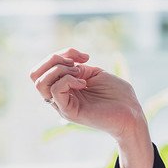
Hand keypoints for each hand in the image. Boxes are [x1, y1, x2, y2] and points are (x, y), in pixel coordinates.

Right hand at [29, 48, 146, 145]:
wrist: (132, 113)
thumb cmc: (118, 94)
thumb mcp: (94, 73)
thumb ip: (76, 67)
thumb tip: (64, 63)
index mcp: (64, 87)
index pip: (44, 68)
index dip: (61, 54)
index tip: (84, 56)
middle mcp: (59, 97)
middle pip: (35, 74)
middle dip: (54, 60)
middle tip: (77, 63)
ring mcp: (63, 105)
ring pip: (40, 82)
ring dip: (60, 70)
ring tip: (80, 74)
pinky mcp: (69, 112)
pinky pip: (55, 91)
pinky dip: (68, 80)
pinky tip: (84, 83)